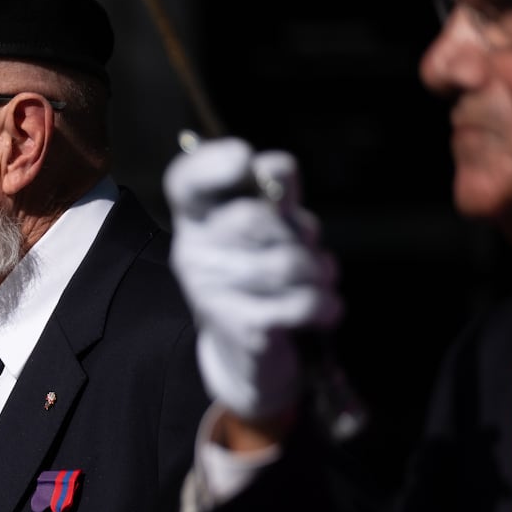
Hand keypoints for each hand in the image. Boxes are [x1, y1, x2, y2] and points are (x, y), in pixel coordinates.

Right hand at [163, 137, 342, 421]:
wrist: (246, 352)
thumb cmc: (262, 272)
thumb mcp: (269, 225)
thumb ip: (274, 191)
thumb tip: (275, 170)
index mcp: (196, 218)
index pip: (187, 181)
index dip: (212, 164)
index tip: (243, 158)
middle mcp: (193, 251)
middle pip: (252, 218)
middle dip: (298, 231)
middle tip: (304, 248)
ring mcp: (211, 292)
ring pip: (285, 264)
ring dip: (318, 272)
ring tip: (315, 281)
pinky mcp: (241, 329)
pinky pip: (301, 303)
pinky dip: (324, 305)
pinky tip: (322, 311)